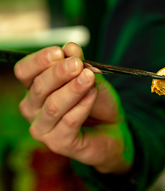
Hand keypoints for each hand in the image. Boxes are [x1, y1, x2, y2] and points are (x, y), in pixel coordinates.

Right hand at [14, 42, 133, 174]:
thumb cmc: (97, 102)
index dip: (39, 60)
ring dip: (73, 89)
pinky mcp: (59, 144)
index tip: (60, 52)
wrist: (114, 128)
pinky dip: (83, 105)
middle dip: (59, 73)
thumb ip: (80, 64)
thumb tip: (70, 47)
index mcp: (35, 89)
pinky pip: (69, 121)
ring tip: (89, 78)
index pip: (25, 72)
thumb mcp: (91, 77)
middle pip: (39, 87)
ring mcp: (43, 129)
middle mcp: (33, 110)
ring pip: (53, 105)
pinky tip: (93, 94)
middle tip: (78, 64)